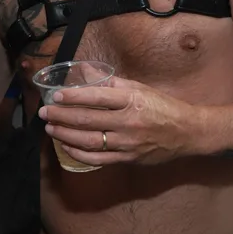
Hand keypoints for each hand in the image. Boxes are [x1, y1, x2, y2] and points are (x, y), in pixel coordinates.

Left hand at [38, 76, 199, 166]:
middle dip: (61, 116)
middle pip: (87, 120)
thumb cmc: (163, 106)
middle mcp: (128, 122)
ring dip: (65, 135)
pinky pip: (98, 159)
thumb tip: (87, 74)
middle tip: (44, 112)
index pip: (96, 97)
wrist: (188, 132)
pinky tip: (67, 147)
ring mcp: (127, 143)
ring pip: (89, 141)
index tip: (55, 95)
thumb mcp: (140, 88)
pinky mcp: (128, 159)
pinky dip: (79, 154)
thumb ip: (113, 84)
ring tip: (50, 129)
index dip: (73, 96)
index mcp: (131, 100)